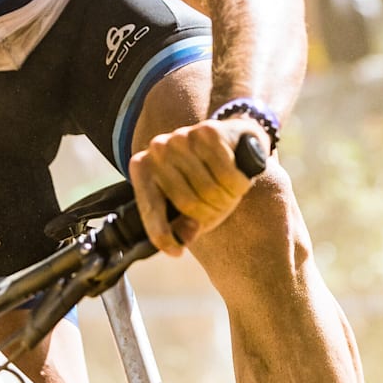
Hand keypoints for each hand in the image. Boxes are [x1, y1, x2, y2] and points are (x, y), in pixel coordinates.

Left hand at [128, 117, 263, 255]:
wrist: (233, 142)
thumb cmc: (207, 178)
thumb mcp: (191, 207)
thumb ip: (181, 225)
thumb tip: (182, 240)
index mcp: (143, 168)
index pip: (150, 209)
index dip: (162, 235)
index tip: (176, 251)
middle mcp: (157, 150)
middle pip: (187, 203)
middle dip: (211, 213)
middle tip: (222, 206)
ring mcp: (181, 137)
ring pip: (209, 189)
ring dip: (228, 197)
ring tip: (231, 191)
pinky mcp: (207, 131)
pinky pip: (227, 172)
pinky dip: (239, 182)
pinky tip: (239, 176)